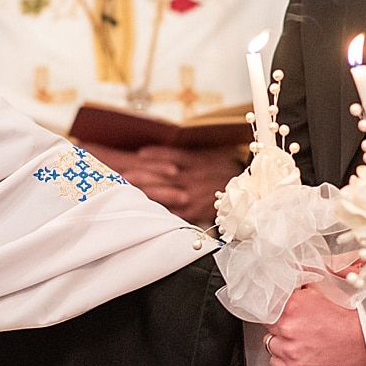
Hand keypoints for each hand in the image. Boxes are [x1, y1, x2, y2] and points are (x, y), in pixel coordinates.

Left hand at [83, 143, 240, 226]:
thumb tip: (148, 153)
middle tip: (118, 174)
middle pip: (161, 176)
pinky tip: (141, 209)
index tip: (134, 155)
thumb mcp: (207, 155)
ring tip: (124, 190)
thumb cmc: (222, 170)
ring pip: (163, 193)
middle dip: (139, 176)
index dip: (152, 156)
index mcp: (195, 162)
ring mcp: (192, 197)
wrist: (246, 191)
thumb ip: (182, 154)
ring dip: (143, 192)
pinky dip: (156, 209)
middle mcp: (192, 178)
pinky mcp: (192, 212)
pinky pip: (172, 211)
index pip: (170, 156)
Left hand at [266, 283, 365, 365]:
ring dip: (282, 342)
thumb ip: (301, 285)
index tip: (281, 311)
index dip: (276, 308)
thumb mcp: (324, 290)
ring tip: (302, 340)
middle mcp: (288, 327)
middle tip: (298, 326)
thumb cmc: (348, 319)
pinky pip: (275, 363)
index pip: (268, 304)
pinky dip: (285, 359)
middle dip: (280, 324)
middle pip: (268, 325)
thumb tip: (287, 277)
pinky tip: (300, 353)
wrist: (365, 342)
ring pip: (271, 344)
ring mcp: (290, 351)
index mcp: (293, 304)